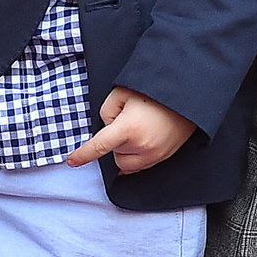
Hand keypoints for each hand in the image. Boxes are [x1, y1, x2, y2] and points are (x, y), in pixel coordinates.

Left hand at [66, 87, 193, 174]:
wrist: (185, 94)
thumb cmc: (152, 90)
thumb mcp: (121, 93)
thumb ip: (106, 113)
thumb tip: (108, 130)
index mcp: (128, 129)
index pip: (99, 147)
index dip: (83, 155)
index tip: (71, 161)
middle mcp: (142, 146)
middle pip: (114, 156)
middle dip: (114, 144)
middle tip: (126, 122)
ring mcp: (155, 154)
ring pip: (127, 164)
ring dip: (125, 152)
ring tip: (136, 130)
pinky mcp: (165, 157)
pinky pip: (142, 166)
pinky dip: (136, 157)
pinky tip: (140, 142)